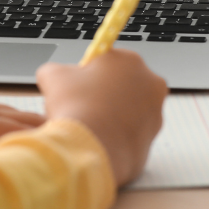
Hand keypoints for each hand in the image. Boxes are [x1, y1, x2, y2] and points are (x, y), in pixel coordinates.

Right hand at [36, 49, 166, 184]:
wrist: (90, 147)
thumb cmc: (76, 107)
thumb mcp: (53, 75)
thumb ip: (56, 69)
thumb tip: (53, 74)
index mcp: (129, 60)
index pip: (107, 61)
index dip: (89, 73)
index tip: (77, 84)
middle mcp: (150, 83)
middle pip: (121, 84)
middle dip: (103, 93)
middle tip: (81, 105)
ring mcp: (156, 112)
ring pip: (128, 109)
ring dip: (111, 114)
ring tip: (89, 123)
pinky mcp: (153, 138)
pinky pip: (130, 132)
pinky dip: (116, 135)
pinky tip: (99, 138)